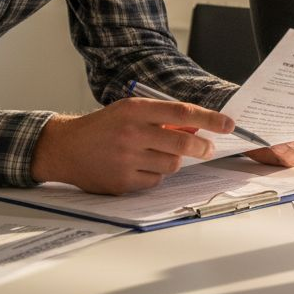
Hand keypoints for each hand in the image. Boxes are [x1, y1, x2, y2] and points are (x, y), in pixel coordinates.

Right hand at [30, 98, 233, 194]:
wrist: (65, 148)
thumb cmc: (103, 127)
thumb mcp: (129, 111)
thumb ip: (161, 118)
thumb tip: (197, 128)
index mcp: (135, 110)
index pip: (182, 113)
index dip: (209, 119)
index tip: (228, 124)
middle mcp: (131, 134)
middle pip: (182, 144)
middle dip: (201, 148)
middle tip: (208, 148)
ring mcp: (126, 160)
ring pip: (171, 165)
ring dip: (171, 161)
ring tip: (155, 154)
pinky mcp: (122, 183)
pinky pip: (154, 181)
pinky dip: (154, 175)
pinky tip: (138, 167)